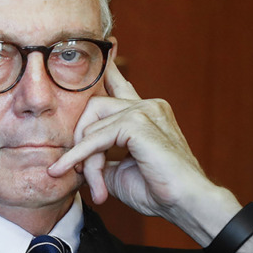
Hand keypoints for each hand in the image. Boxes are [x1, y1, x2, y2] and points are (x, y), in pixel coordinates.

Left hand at [48, 61, 240, 244]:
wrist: (186, 203)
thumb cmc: (158, 191)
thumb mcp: (119, 171)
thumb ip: (99, 156)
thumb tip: (76, 156)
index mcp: (145, 112)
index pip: (119, 85)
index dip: (106, 70)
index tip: (102, 49)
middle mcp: (145, 105)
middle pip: (92, 108)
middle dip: (79, 143)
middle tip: (80, 172)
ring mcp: (143, 111)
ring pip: (91, 127)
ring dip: (86, 161)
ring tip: (97, 188)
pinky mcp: (137, 123)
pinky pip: (95, 138)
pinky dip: (80, 156)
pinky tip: (67, 169)